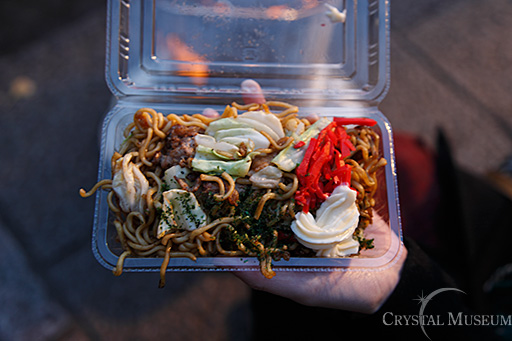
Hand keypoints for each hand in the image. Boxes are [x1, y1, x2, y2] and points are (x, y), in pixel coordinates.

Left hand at [231, 79, 407, 313]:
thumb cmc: (341, 290)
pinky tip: (298, 102)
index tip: (192, 148)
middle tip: (209, 110)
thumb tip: (216, 260)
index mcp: (269, 222)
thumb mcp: (299, 285)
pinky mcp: (340, 174)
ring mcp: (312, 184)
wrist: (392, 276)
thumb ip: (261, 272)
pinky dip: (313, 124)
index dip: (213, 171)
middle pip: (256, 163)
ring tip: (246, 89)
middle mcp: (286, 200)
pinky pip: (325, 145)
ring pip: (288, 147)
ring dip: (268, 119)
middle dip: (233, 137)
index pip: (236, 192)